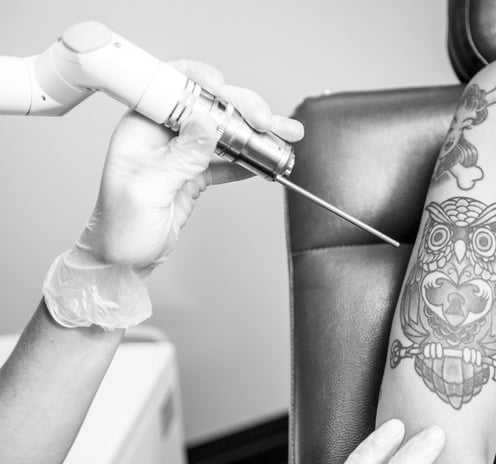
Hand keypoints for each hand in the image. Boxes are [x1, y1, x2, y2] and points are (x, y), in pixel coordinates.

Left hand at [41, 60, 303, 328]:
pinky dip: (251, 160)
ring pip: (225, 131)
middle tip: (269, 123)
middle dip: (243, 109)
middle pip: (210, 107)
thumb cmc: (120, 229)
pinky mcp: (196, 172)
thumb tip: (208, 123)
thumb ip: (179, 157)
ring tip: (285, 135)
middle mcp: (163, 133)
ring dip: (256, 133)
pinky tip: (268, 161)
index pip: (172, 87)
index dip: (201, 80)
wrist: (122, 259)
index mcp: (141, 127)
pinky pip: (229, 158)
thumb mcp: (148, 192)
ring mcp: (182, 152)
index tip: (227, 91)